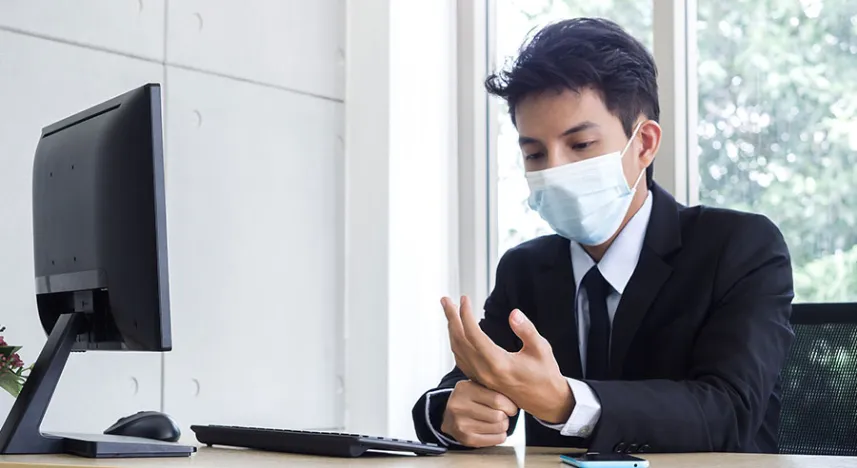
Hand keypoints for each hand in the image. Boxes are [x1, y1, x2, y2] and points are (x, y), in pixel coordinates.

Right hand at [440, 380, 517, 447]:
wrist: (449, 417)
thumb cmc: (469, 400)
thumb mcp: (476, 386)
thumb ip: (492, 387)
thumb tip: (516, 394)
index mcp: (464, 389)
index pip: (497, 399)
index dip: (509, 405)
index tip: (511, 407)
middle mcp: (459, 406)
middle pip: (498, 415)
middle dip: (506, 416)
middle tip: (503, 414)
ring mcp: (461, 424)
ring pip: (498, 428)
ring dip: (503, 425)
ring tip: (498, 421)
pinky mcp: (466, 439)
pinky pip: (496, 439)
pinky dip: (500, 435)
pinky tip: (494, 430)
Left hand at [441, 296, 574, 423]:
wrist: (546, 402)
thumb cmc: (545, 374)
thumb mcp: (542, 349)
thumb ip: (526, 330)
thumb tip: (513, 313)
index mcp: (499, 364)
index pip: (474, 335)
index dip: (466, 315)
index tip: (464, 299)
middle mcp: (486, 372)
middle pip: (460, 341)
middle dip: (451, 318)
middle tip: (445, 300)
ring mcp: (481, 378)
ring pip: (458, 350)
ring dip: (451, 329)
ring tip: (449, 311)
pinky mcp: (481, 380)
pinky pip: (461, 359)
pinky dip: (455, 343)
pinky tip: (456, 332)